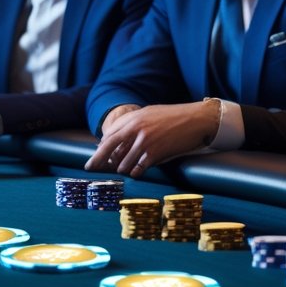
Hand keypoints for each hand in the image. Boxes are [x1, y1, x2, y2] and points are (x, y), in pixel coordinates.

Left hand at [84, 101, 216, 177]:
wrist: (196, 119)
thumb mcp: (149, 113)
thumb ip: (133, 124)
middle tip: (89, 168)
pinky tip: (138, 172)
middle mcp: (135, 128)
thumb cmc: (174, 117)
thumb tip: (116, 137)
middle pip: (108, 147)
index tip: (94, 156)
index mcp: (133, 118)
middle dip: (97, 160)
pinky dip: (136, 173)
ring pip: (122, 163)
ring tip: (129, 168)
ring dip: (123, 168)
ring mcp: (144, 141)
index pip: (109, 135)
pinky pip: (137, 169)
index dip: (100, 147)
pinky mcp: (155, 153)